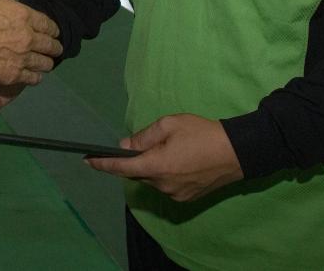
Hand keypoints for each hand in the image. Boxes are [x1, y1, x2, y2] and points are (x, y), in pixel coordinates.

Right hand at [0, 0, 61, 85]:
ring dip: (47, 62)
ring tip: (47, 63)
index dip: (53, 29)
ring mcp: (22, 58)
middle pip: (49, 45)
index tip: (54, 32)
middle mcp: (28, 38)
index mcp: (24, 16)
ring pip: (44, 63)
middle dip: (54, 46)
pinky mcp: (13, 75)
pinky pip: (32, 78)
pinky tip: (36, 76)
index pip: (47, 24)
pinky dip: (36, 77)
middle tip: (56, 48)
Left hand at [85, 114, 242, 201]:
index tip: (86, 160)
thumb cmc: (202, 133)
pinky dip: (164, 174)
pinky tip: (178, 161)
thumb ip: (144, 136)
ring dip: (152, 166)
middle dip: (135, 160)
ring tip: (169, 149)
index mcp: (156, 166)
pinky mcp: (186, 198)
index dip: (102, 164)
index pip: (121, 168)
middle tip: (144, 143)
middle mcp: (162, 185)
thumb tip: (125, 145)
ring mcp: (175, 194)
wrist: (237, 152)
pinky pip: (166, 185)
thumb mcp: (170, 124)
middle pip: (137, 173)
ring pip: (152, 179)